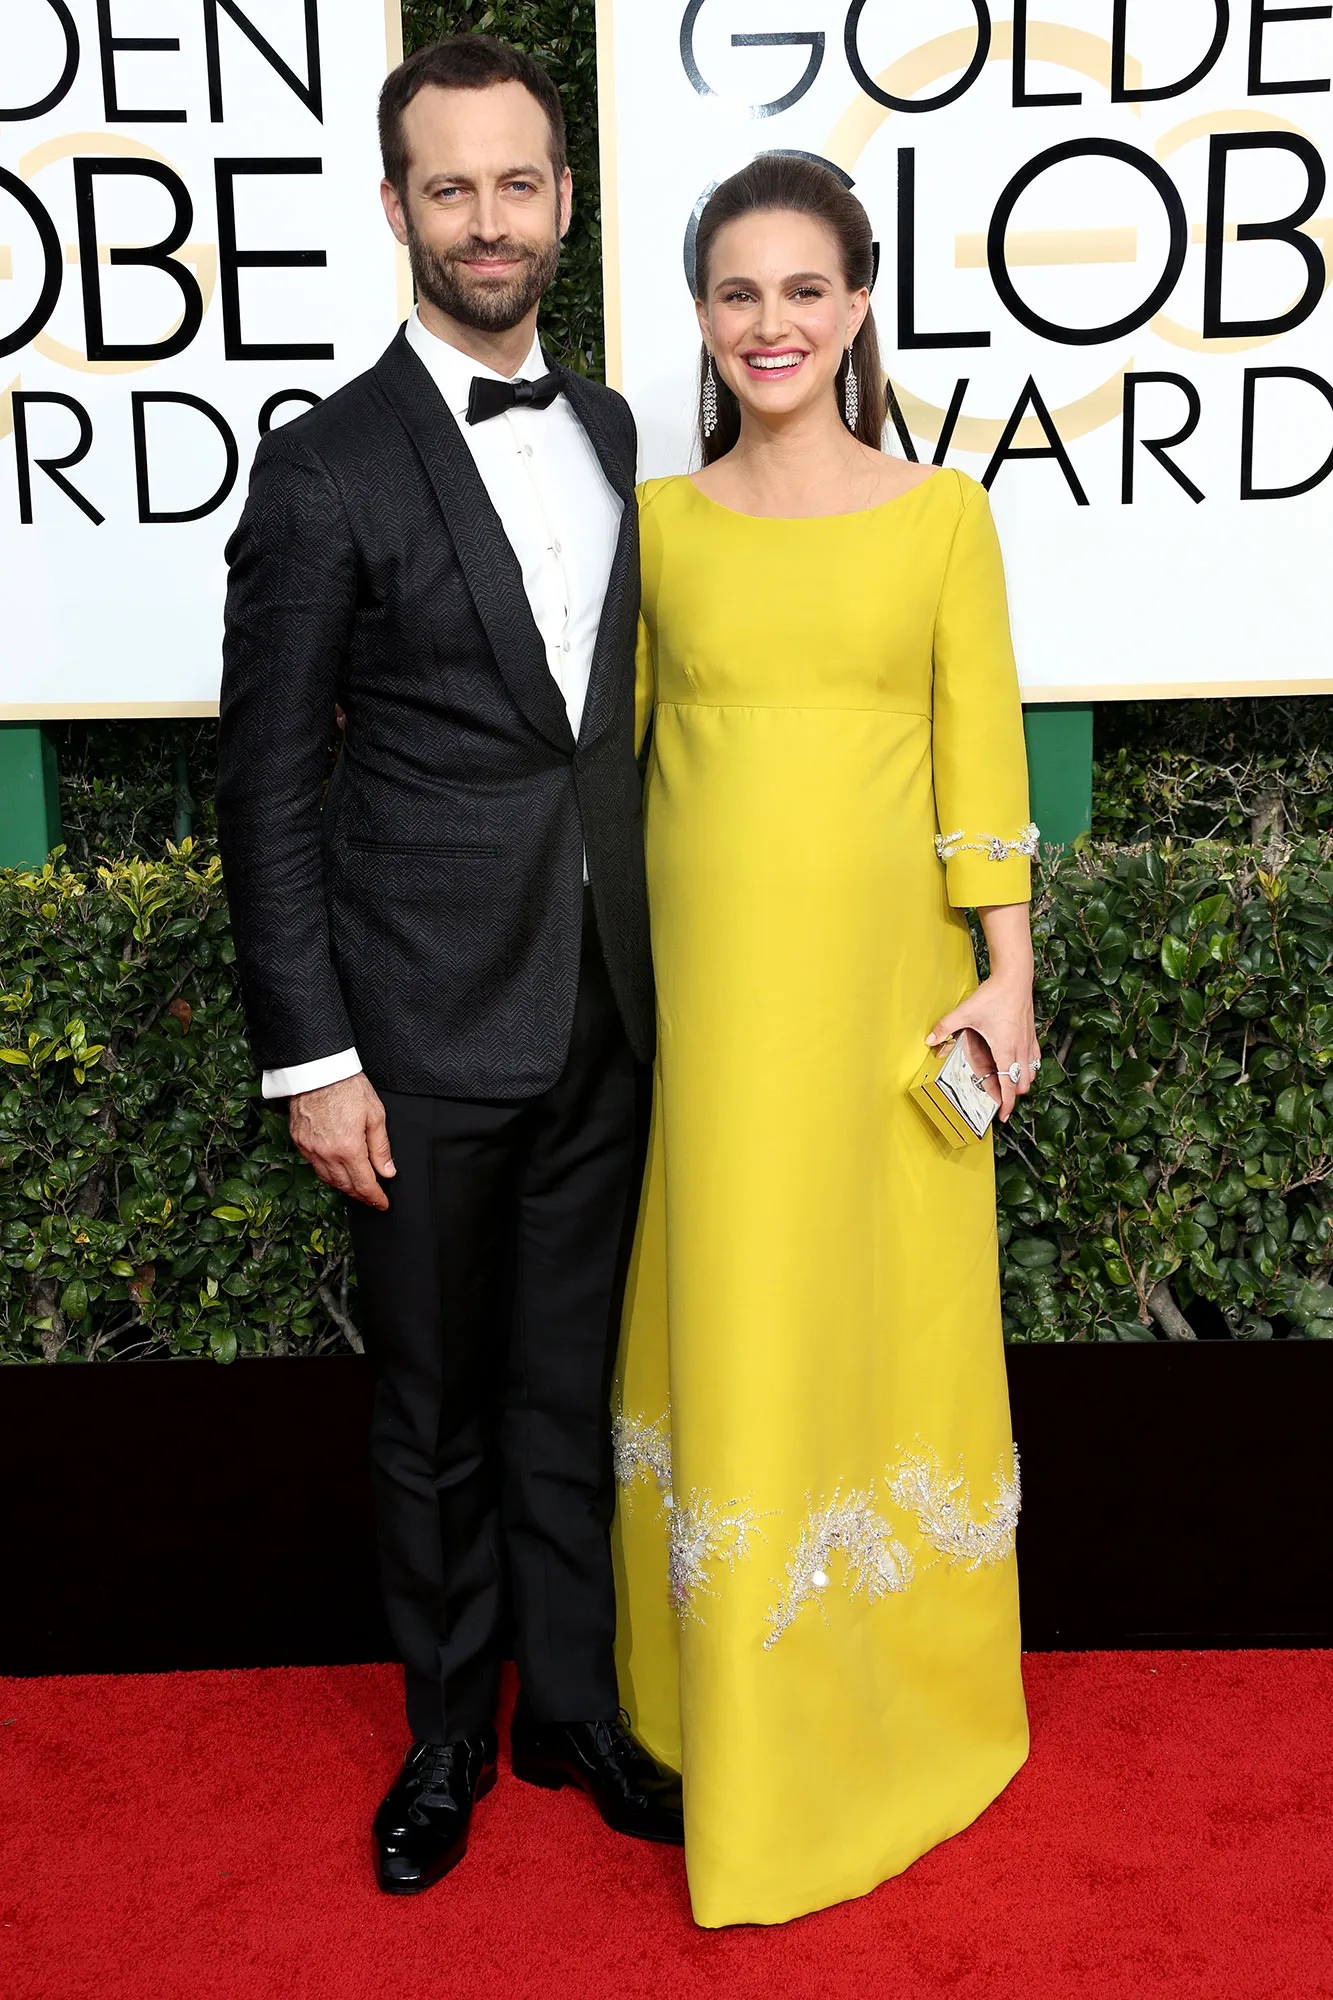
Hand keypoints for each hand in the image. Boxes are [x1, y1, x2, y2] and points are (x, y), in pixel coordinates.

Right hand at [289, 1073, 394, 1208]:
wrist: (319, 1070)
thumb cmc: (348, 1087)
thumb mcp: (375, 1115)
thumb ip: (381, 1148)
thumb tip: (387, 1171)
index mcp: (349, 1148)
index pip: (364, 1183)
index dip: (375, 1197)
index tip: (382, 1204)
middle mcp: (327, 1153)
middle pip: (345, 1185)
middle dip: (360, 1195)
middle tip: (372, 1199)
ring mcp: (310, 1149)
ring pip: (328, 1179)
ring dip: (344, 1187)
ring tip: (357, 1188)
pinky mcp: (300, 1141)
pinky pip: (315, 1166)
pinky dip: (328, 1173)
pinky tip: (337, 1171)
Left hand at [927, 975, 1039, 1124]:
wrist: (1015, 978)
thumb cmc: (994, 995)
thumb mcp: (965, 1012)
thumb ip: (945, 1027)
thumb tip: (930, 1039)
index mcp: (1005, 1049)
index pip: (1007, 1085)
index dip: (1006, 1103)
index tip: (1003, 1115)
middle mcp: (1020, 1049)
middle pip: (1023, 1083)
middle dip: (1013, 1095)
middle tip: (1001, 1100)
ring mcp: (1028, 1042)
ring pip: (1031, 1072)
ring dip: (1022, 1082)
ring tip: (1010, 1085)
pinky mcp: (1032, 1034)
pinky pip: (1035, 1058)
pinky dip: (1029, 1066)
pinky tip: (1021, 1064)